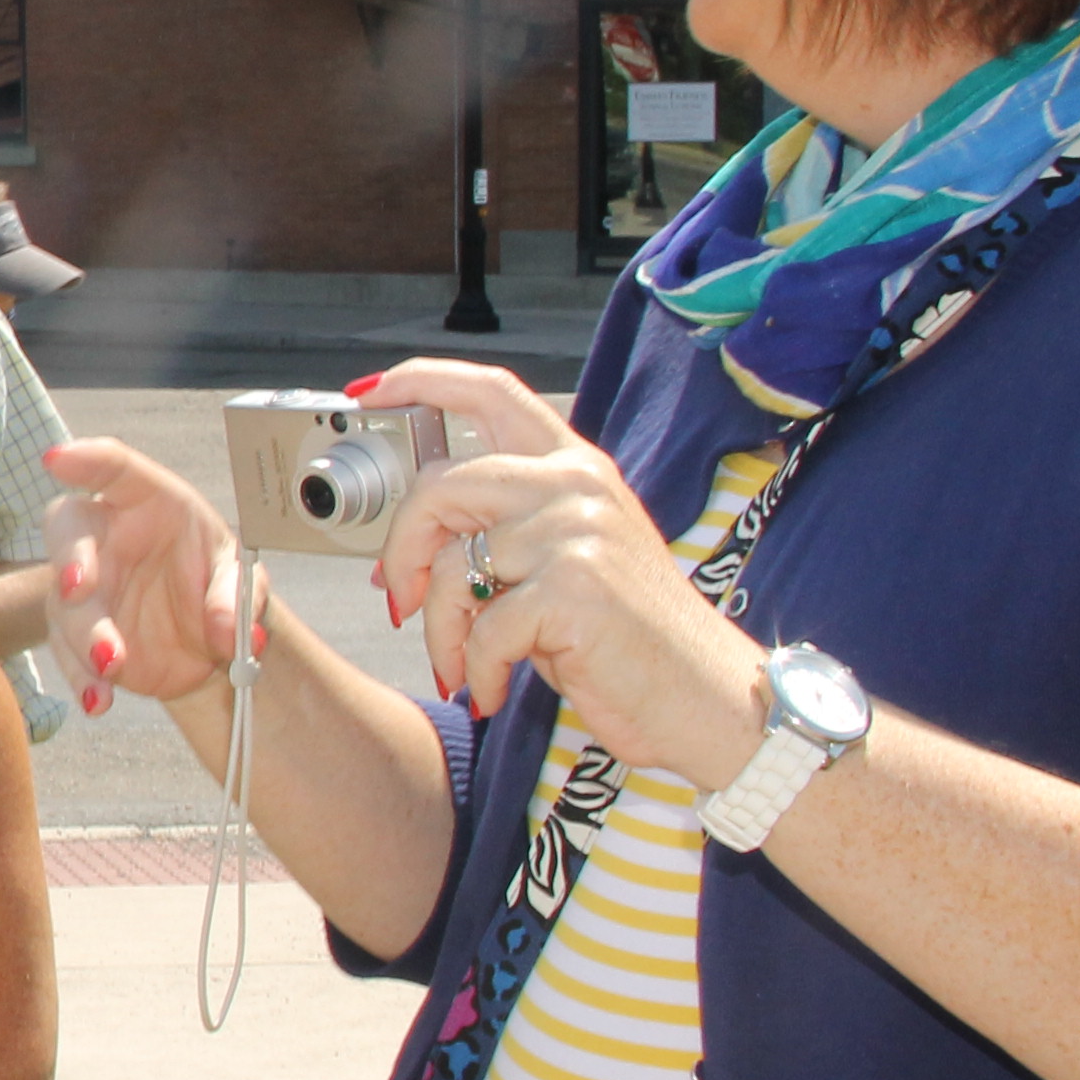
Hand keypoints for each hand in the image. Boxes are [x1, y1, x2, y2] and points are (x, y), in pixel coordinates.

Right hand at [34, 438, 248, 710]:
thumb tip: (227, 629)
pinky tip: (101, 699)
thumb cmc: (217, 585)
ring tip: (113, 662)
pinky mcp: (80, 636)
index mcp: (145, 502)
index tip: (58, 460)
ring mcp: (87, 589)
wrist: (209, 644)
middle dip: (69, 556)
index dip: (85, 460)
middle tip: (79, 586)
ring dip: (84, 634)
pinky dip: (83, 679)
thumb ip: (237, 596)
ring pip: (65, 603)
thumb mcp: (241, 577)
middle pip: (68, 531)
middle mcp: (105, 538)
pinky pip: (69, 655)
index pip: (114, 469)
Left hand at [365, 361, 771, 785]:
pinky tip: (493, 690)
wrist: (708, 698)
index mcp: (575, 469)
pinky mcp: (574, 588)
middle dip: (400, 553)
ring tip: (462, 667)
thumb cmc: (629, 641)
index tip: (371, 391)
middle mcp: (576, 486)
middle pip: (441, 486)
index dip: (421, 381)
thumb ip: (498, 536)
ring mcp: (577, 532)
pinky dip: (475, 671)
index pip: (492, 392)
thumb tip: (403, 554)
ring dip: (441, 633)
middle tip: (399, 602)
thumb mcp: (566, 564)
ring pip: (450, 567)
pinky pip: (481, 629)